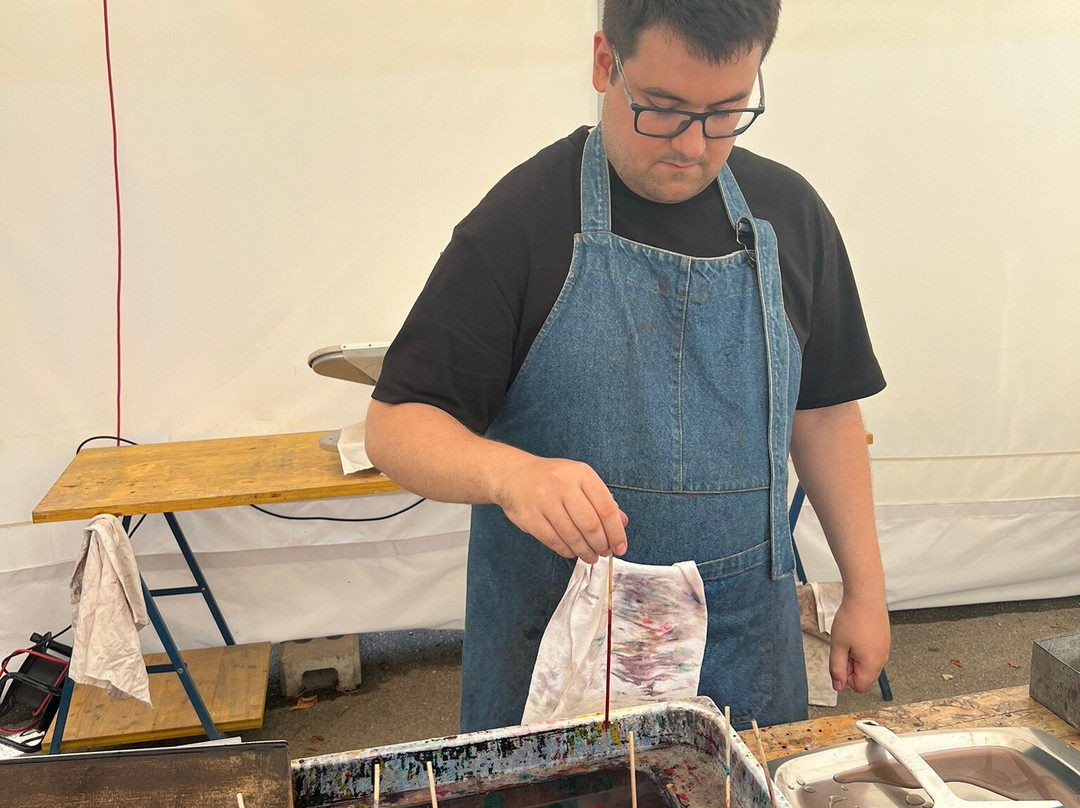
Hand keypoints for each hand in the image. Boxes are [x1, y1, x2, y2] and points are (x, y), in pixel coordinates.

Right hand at [495, 455, 627, 562]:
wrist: (514, 475)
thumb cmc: (552, 479)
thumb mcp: (580, 479)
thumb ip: (602, 500)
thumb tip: (622, 523)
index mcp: (581, 474)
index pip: (606, 508)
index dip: (616, 532)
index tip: (621, 546)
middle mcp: (563, 485)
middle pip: (591, 525)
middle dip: (601, 545)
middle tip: (605, 552)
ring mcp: (545, 501)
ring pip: (573, 536)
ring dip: (585, 551)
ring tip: (591, 556)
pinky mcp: (530, 517)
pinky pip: (554, 541)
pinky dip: (567, 551)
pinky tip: (573, 552)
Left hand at [828, 594, 890, 692]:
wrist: (865, 596)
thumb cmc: (852, 618)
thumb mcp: (837, 645)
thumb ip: (836, 668)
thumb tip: (837, 686)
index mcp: (872, 664)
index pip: (858, 686)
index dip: (845, 676)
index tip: (840, 658)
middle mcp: (882, 659)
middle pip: (864, 676)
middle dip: (851, 666)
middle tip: (844, 647)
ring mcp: (885, 649)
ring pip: (867, 664)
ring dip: (855, 656)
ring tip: (850, 638)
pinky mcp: (884, 640)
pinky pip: (871, 653)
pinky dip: (861, 647)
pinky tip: (856, 633)